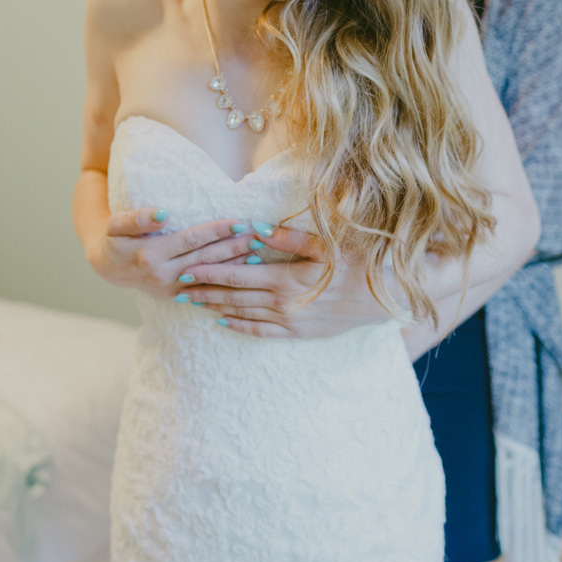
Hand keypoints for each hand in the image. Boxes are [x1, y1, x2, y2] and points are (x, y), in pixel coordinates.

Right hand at [87, 209, 256, 297]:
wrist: (106, 267)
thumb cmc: (113, 239)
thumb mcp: (115, 225)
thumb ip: (137, 218)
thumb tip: (164, 213)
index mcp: (151, 254)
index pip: (192, 239)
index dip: (218, 230)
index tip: (241, 222)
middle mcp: (163, 275)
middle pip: (207, 258)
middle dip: (235, 247)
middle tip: (260, 236)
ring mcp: (171, 288)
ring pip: (209, 276)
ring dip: (235, 265)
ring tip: (259, 253)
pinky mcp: (176, 296)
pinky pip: (205, 291)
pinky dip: (225, 284)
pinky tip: (244, 276)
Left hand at [173, 226, 393, 337]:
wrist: (384, 298)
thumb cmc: (357, 264)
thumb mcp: (325, 244)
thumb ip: (289, 237)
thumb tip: (257, 228)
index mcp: (286, 279)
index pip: (237, 275)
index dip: (209, 272)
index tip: (187, 268)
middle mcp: (283, 304)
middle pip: (234, 297)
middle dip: (204, 291)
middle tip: (177, 288)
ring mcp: (290, 322)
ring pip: (243, 315)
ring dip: (216, 308)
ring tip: (193, 303)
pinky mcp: (299, 332)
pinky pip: (262, 332)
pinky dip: (240, 327)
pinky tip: (224, 323)